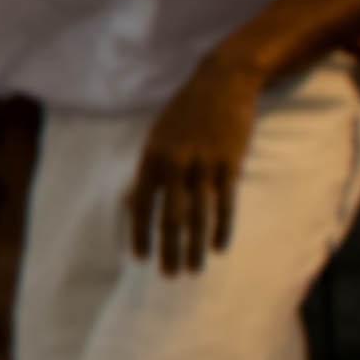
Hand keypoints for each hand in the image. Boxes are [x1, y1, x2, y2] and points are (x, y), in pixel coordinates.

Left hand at [128, 58, 260, 276]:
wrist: (221, 84)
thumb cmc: (184, 116)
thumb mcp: (156, 140)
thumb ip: (146, 175)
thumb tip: (129, 206)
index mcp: (151, 159)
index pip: (142, 206)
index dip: (140, 234)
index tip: (140, 259)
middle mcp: (174, 164)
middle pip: (170, 217)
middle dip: (168, 249)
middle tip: (169, 276)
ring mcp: (203, 164)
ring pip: (198, 215)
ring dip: (194, 247)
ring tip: (193, 270)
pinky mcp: (230, 163)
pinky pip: (225, 203)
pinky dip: (221, 229)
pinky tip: (217, 248)